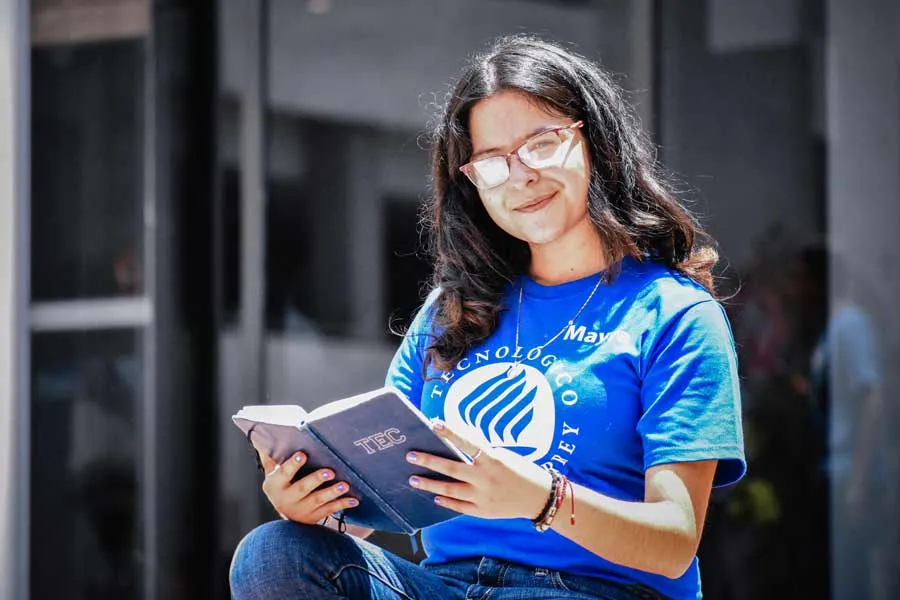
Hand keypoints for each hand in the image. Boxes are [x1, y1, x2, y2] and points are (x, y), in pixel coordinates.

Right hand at [256, 448, 358, 523]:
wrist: (285, 512)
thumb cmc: (281, 484)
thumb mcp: (272, 471)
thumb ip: (270, 455)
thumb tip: (259, 435)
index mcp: (275, 484)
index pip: (283, 473)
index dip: (293, 464)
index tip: (303, 454)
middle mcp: (286, 498)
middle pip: (302, 488)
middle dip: (316, 480)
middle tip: (330, 472)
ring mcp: (300, 510)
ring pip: (318, 501)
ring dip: (332, 493)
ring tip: (345, 485)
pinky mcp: (313, 517)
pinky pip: (329, 510)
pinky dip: (342, 504)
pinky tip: (354, 499)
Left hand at [406, 419, 551, 519]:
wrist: (539, 497)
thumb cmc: (521, 471)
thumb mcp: (503, 456)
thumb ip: (480, 454)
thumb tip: (454, 448)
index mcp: (492, 459)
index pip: (467, 442)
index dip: (450, 433)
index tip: (434, 423)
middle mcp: (485, 478)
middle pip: (451, 468)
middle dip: (429, 461)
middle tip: (410, 455)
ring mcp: (483, 497)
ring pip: (450, 490)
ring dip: (430, 484)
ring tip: (413, 479)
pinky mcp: (483, 511)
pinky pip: (459, 507)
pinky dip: (446, 501)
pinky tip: (434, 496)